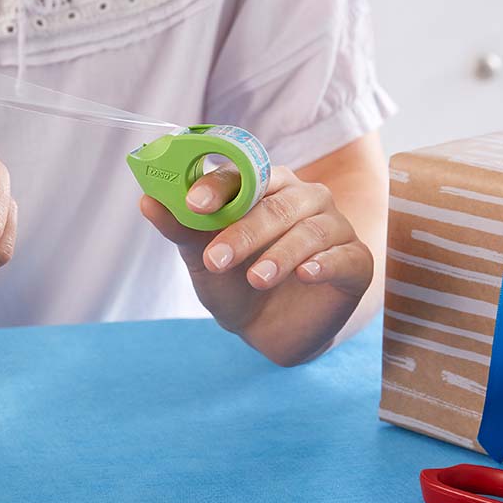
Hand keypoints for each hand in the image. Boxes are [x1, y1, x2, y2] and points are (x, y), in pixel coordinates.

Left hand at [141, 163, 373, 365]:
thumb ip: (181, 229)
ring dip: (280, 253)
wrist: (268, 330)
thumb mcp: (202, 259)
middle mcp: (304, 198)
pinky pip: (345, 255)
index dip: (219, 185)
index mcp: (266, 186)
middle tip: (216, 259)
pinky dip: (324, 263)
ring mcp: (335, 227)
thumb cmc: (234, 282)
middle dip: (245, 230)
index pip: (244, 173)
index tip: (192, 204)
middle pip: (278, 201)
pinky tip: (305, 275)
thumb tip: (146, 200)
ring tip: (256, 280)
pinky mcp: (356, 260)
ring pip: (311, 228)